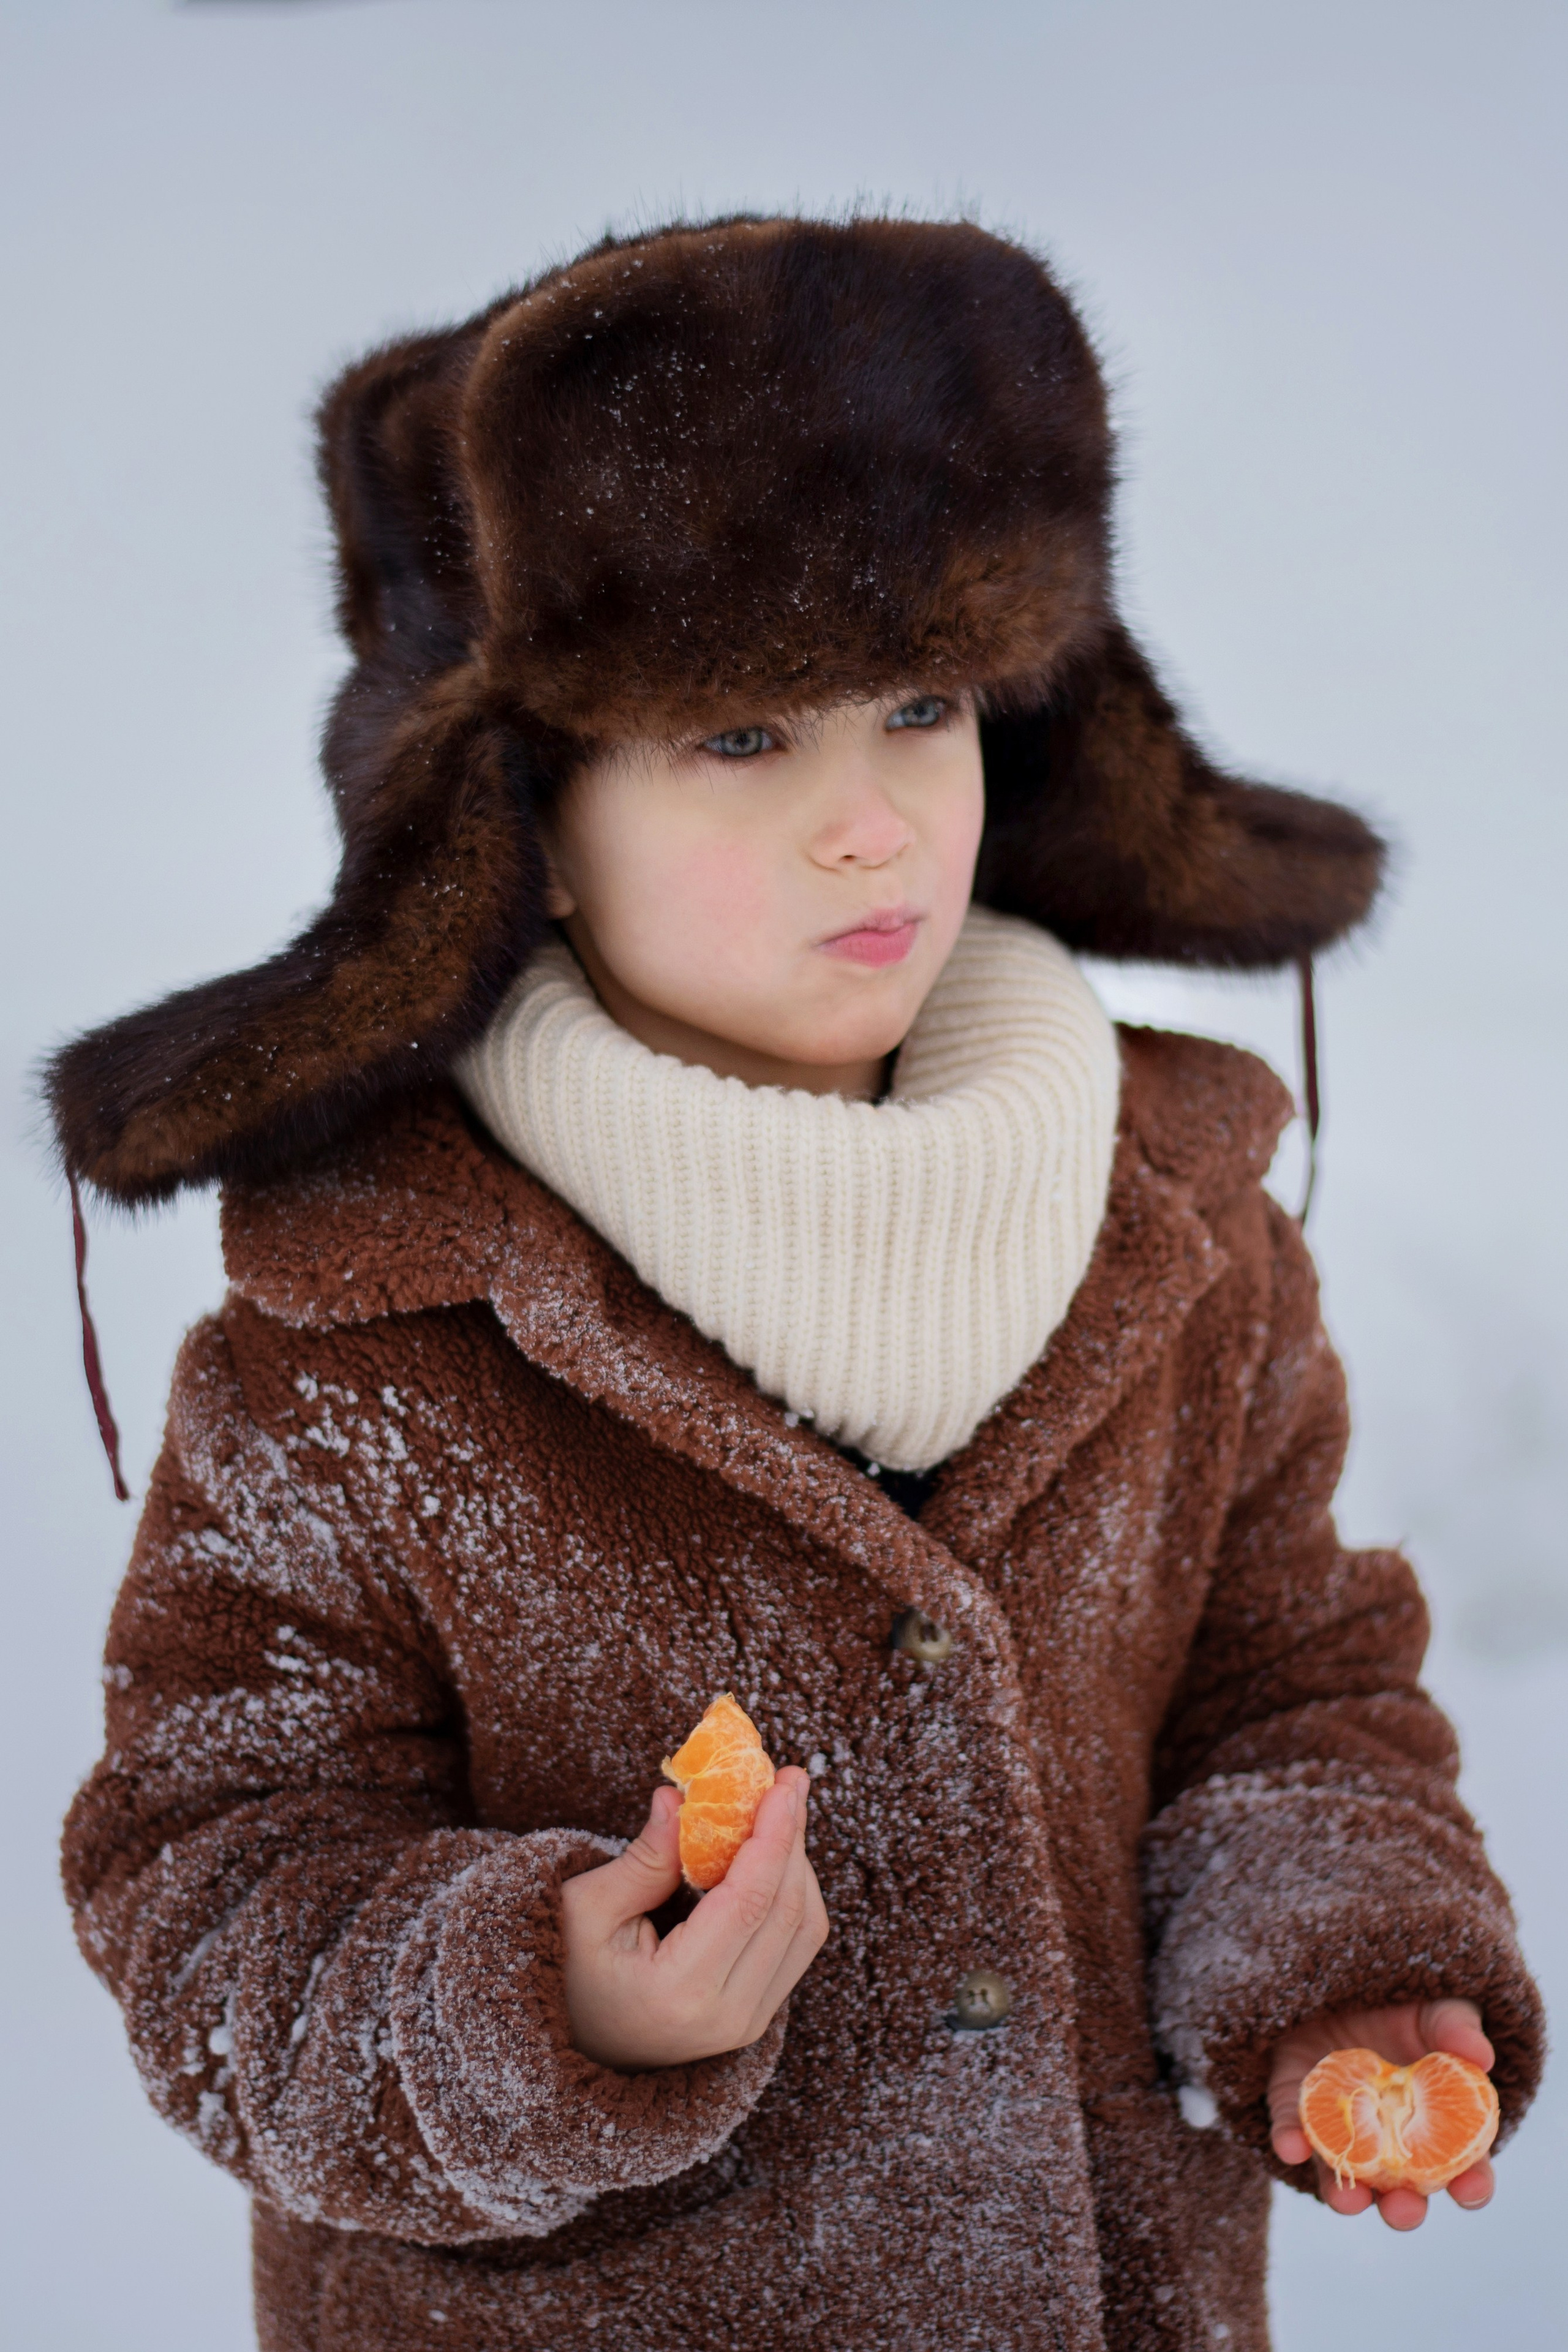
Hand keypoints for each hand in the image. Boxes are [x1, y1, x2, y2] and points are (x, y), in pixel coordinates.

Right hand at [561, 1767, 827, 2070]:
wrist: (572, 2049)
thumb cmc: (567, 1973)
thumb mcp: (587, 1910)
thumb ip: (643, 1858)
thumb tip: (681, 1797)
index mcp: (681, 1992)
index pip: (749, 1902)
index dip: (774, 1836)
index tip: (783, 1783)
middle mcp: (726, 2018)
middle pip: (788, 1912)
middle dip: (794, 1839)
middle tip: (789, 1781)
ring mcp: (745, 2025)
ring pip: (804, 1931)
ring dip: (798, 1864)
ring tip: (781, 1811)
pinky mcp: (754, 2020)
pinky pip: (795, 1947)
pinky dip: (793, 1894)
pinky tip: (773, 1855)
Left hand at [1269, 1997, 1496, 2229]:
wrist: (1334, 1979)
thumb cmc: (1398, 2004)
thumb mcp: (1432, 2008)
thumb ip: (1455, 2027)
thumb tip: (1482, 2056)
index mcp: (1435, 2123)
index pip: (1463, 2166)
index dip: (1471, 2184)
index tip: (1469, 2189)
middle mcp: (1387, 2139)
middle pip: (1401, 2190)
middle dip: (1405, 2209)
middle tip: (1404, 2209)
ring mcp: (1339, 2127)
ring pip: (1343, 2177)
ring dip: (1346, 2196)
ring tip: (1348, 2201)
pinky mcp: (1294, 2105)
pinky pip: (1290, 2129)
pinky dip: (1291, 2141)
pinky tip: (1293, 2146)